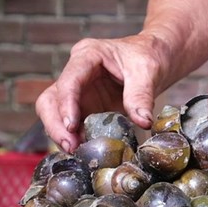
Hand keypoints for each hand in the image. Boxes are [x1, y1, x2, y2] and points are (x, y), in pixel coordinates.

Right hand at [35, 34, 166, 152]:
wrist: (156, 58)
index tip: (72, 126)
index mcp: (88, 55)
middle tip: (71, 146)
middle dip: (56, 124)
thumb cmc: (148, 55)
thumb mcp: (148, 71)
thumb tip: (143, 122)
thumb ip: (142, 96)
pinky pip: (72, 126)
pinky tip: (85, 149)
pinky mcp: (86, 109)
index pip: (68, 80)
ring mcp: (79, 92)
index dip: (66, 104)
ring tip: (77, 151)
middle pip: (50, 100)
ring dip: (62, 135)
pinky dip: (75, 139)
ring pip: (54, 115)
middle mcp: (76, 73)